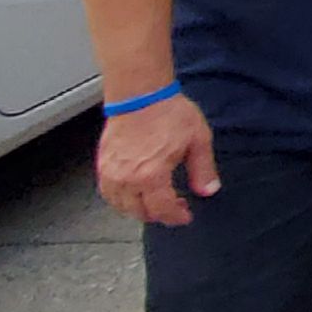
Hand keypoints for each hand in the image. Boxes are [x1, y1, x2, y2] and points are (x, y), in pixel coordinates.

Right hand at [97, 93, 218, 225]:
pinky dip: (120, 199)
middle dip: (159, 214)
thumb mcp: (198, 140)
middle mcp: (127, 178)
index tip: (185, 216)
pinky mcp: (103, 164)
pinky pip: (108, 193)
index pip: (161, 210)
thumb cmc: (167, 112)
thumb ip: (203, 169)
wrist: (140, 94)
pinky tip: (134, 193)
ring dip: (138, 209)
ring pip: (120, 206)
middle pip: (140, 212)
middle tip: (174, 207)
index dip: (175, 217)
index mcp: (151, 175)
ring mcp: (111, 172)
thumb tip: (208, 190)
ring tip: (155, 201)